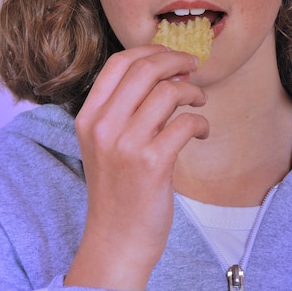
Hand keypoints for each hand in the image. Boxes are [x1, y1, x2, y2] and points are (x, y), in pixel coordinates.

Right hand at [65, 44, 208, 290]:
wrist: (116, 240)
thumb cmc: (118, 188)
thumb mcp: (106, 143)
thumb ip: (125, 108)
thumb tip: (167, 71)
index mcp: (89, 116)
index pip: (119, 62)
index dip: (151, 50)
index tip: (172, 55)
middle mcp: (103, 126)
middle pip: (146, 69)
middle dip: (177, 60)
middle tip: (194, 67)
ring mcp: (126, 145)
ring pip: (169, 92)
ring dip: (193, 91)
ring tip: (199, 101)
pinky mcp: (152, 164)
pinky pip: (186, 123)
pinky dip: (201, 121)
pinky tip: (202, 132)